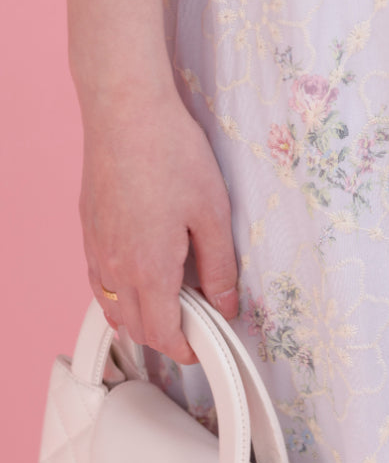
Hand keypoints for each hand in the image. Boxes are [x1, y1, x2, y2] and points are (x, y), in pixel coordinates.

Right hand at [80, 88, 238, 363]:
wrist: (126, 112)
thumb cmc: (171, 154)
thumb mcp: (213, 214)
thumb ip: (220, 267)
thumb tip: (226, 304)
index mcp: (149, 269)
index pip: (163, 333)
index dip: (185, 349)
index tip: (203, 348)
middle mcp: (115, 266)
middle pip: (136, 328)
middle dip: (166, 336)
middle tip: (197, 324)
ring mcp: (96, 249)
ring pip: (112, 307)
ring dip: (140, 318)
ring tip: (172, 304)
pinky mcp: (88, 230)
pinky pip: (98, 281)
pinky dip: (117, 295)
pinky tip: (138, 279)